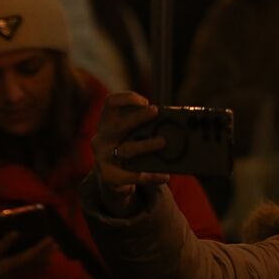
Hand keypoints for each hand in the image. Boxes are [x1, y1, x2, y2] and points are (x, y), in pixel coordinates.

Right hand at [91, 92, 168, 217]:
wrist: (112, 179)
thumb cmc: (128, 149)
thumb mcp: (132, 135)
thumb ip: (145, 127)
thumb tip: (176, 123)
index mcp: (108, 123)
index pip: (111, 103)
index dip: (127, 99)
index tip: (146, 101)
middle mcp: (102, 138)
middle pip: (119, 125)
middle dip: (138, 117)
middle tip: (156, 111)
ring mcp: (103, 157)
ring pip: (127, 150)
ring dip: (146, 145)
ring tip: (163, 142)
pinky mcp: (109, 176)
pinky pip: (132, 175)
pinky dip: (150, 176)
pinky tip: (164, 176)